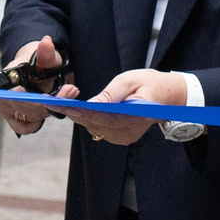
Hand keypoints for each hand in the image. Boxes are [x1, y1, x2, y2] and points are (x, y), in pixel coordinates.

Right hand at [0, 37, 77, 135]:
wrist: (34, 68)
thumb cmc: (41, 62)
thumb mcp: (48, 56)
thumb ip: (46, 53)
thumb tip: (46, 42)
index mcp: (9, 78)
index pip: (22, 96)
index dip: (43, 99)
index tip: (67, 90)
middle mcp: (3, 95)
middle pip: (29, 109)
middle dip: (52, 103)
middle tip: (72, 90)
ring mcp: (6, 108)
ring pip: (31, 118)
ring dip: (48, 110)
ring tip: (63, 95)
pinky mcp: (11, 117)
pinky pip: (25, 128)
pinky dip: (36, 122)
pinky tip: (45, 110)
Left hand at [74, 68, 190, 145]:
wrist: (166, 98)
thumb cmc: (148, 84)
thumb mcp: (130, 81)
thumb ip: (110, 94)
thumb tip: (90, 104)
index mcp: (137, 116)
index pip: (105, 117)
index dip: (83, 112)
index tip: (64, 106)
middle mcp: (130, 131)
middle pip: (96, 125)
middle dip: (75, 113)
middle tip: (54, 102)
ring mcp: (125, 137)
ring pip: (95, 129)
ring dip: (80, 117)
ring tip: (63, 103)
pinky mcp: (121, 138)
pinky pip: (99, 130)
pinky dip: (88, 120)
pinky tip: (80, 110)